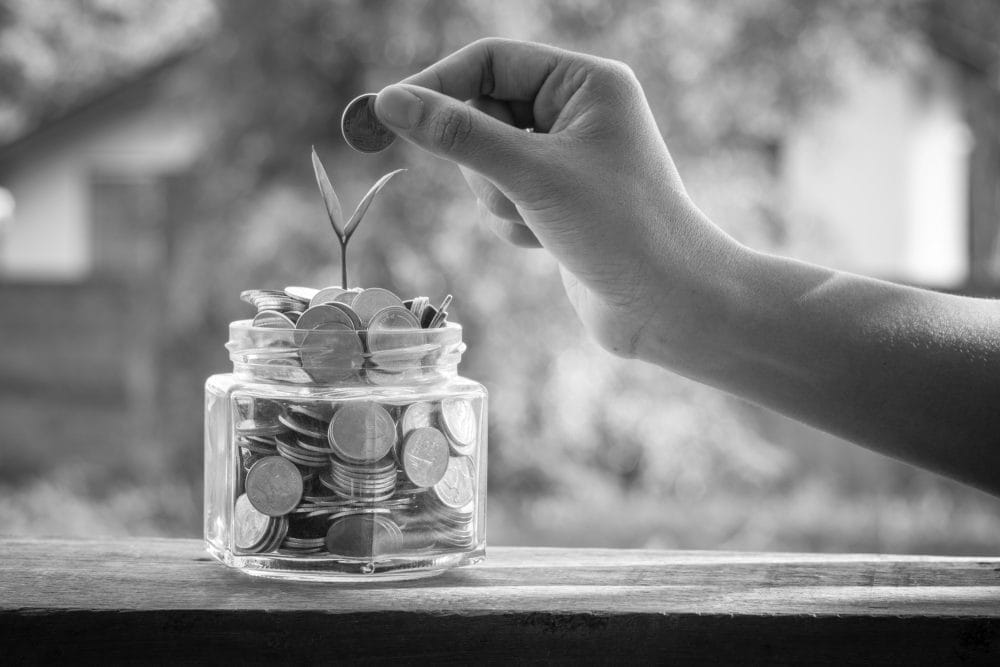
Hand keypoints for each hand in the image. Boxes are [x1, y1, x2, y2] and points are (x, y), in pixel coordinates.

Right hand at [374, 38, 744, 359]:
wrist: (666, 305)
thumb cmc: (617, 228)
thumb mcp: (530, 175)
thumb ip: (458, 136)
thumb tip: (390, 102)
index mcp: (586, 83)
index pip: (492, 61)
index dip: (440, 84)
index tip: (390, 112)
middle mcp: (579, 112)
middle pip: (485, 113)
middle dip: (484, 161)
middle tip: (508, 190)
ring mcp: (567, 158)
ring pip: (488, 162)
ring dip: (499, 199)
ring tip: (541, 222)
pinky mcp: (559, 199)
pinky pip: (504, 197)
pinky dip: (513, 222)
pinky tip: (549, 242)